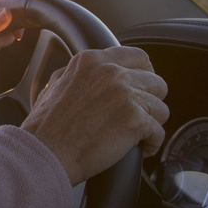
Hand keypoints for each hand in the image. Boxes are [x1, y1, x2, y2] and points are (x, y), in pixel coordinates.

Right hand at [22, 46, 168, 185]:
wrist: (45, 151)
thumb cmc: (47, 125)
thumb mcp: (56, 84)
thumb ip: (79, 73)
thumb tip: (94, 73)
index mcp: (92, 61)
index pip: (138, 57)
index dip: (144, 74)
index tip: (142, 88)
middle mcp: (111, 73)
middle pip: (156, 82)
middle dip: (150, 101)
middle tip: (137, 116)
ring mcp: (125, 95)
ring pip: (161, 108)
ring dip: (151, 124)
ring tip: (135, 135)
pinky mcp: (135, 120)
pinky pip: (159, 133)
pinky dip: (151, 144)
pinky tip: (138, 148)